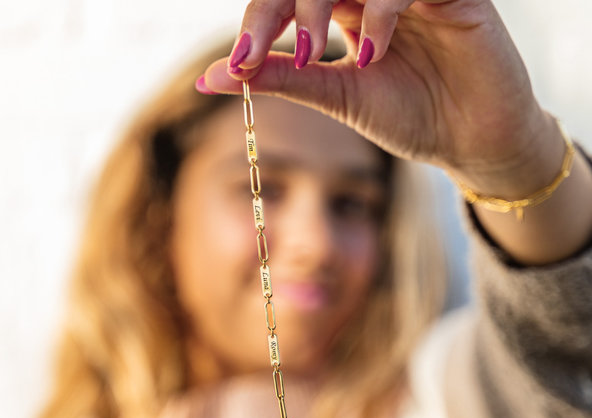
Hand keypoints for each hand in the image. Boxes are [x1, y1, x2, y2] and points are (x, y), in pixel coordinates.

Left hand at [201, 0, 550, 190]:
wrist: (470, 141)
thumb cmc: (410, 116)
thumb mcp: (336, 96)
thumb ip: (279, 78)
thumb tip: (209, 78)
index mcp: (346, 8)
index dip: (259, 20)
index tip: (237, 62)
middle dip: (279, 6)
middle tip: (255, 49)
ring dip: (317, 0)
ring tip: (314, 49)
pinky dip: (380, 9)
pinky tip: (371, 50)